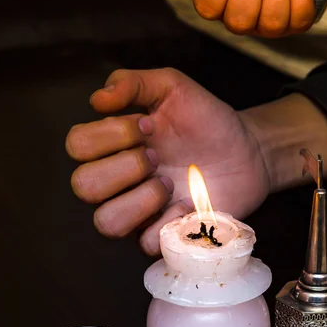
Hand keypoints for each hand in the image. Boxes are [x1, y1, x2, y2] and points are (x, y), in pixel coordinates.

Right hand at [66, 69, 270, 255]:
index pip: (77, 146)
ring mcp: (139, 213)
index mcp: (113, 146)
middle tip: (158, 155)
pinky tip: (189, 203)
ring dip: (140, 199)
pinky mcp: (164, 235)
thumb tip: (98, 99)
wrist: (248, 152)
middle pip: (83, 186)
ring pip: (106, 223)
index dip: (111, 134)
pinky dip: (169, 221)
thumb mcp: (171, 88)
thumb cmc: (207, 121)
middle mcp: (119, 182)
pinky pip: (146, 242)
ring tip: (168, 183)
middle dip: (125, 165)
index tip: (150, 124)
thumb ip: (132, 83)